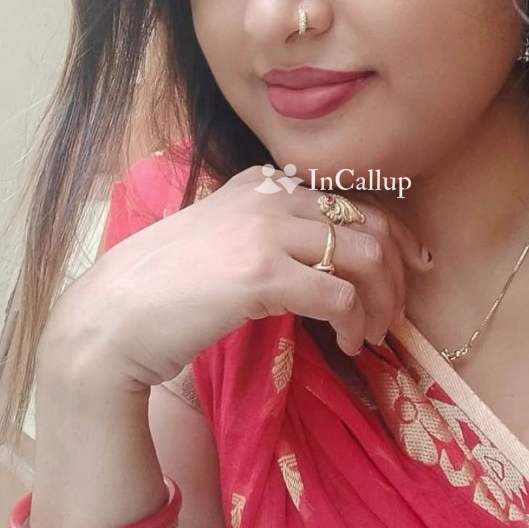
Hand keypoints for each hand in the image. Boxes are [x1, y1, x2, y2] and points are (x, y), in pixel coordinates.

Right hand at [40, 166, 433, 391]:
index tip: (414, 265)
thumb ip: (269, 234)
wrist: (114, 315)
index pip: (353, 199)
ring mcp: (267, 230)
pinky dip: (355, 325)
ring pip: (365, 258)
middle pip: (370, 226)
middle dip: (396, 274)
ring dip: (381, 303)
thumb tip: (325, 265)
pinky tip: (346, 345)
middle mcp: (272, 196)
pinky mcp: (263, 272)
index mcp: (265, 182)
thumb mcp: (223, 238)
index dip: (396, 235)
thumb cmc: (163, 288)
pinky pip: (340, 296)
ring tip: (373, 336)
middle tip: (396, 316)